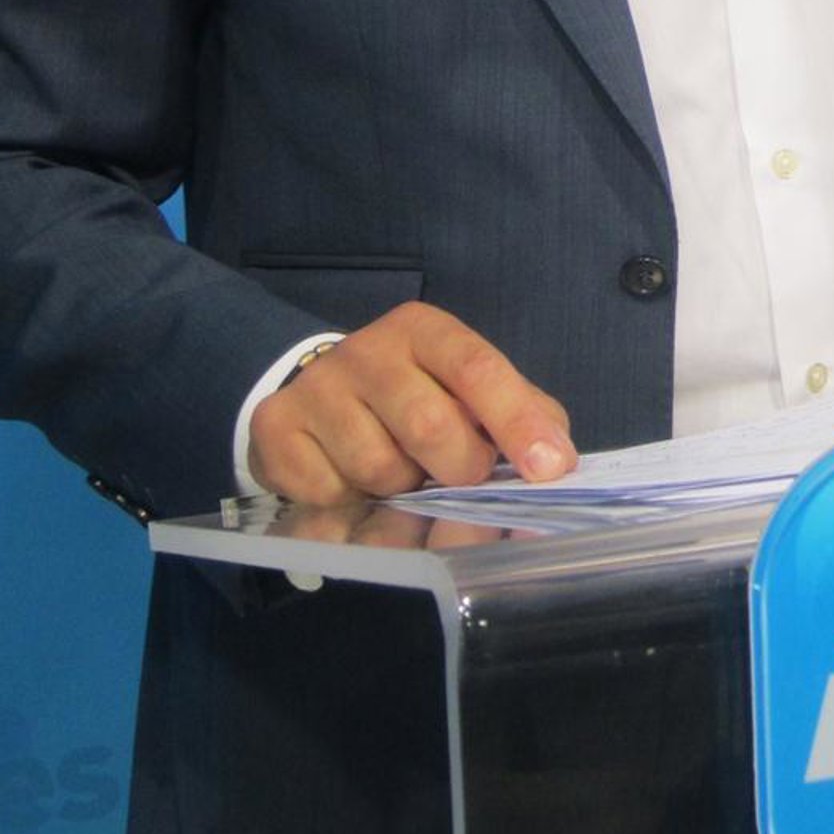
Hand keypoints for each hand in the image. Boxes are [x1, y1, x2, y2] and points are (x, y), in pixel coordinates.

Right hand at [249, 302, 576, 505]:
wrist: (317, 396)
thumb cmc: (414, 396)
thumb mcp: (470, 392)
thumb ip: (521, 415)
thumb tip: (557, 460)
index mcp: (425, 330)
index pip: (477, 369)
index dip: (516, 420)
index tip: (548, 467)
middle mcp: (367, 348)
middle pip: (430, 426)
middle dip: (459, 468)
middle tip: (460, 474)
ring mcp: (317, 385)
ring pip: (379, 468)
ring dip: (401, 489)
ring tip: (399, 470)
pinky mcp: (275, 426)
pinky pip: (330, 491)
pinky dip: (351, 502)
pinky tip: (351, 479)